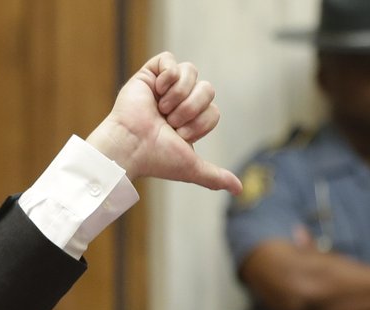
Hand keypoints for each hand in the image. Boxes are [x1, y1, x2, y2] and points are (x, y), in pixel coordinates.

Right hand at [86, 51, 240, 193]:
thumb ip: (214, 176)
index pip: (214, 110)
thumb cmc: (155, 158)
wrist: (131, 146)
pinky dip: (167, 77)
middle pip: (207, 89)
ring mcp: (165, 86)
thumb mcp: (191, 168)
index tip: (179, 136)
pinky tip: (155, 93)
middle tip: (170, 123)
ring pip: (191, 71)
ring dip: (179, 95)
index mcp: (189, 120)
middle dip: (191, 109)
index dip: (201, 123)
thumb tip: (239, 189)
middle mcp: (179, 102)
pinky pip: (171, 59)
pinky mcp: (151, 72)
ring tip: (161, 110)